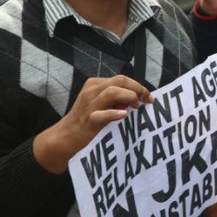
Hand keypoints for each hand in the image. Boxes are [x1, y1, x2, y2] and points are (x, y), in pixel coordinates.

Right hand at [33, 76, 152, 172]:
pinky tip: (123, 115)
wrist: (67, 136)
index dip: (138, 86)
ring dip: (129, 97)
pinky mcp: (88, 120)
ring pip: (112, 92)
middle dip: (137, 88)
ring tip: (135, 106)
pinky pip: (101, 114)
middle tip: (145, 101)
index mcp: (96, 84)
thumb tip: (140, 96)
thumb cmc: (89, 120)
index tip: (149, 97)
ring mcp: (89, 105)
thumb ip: (118, 98)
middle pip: (120, 80)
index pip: (122, 79)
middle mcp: (92, 91)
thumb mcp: (102, 103)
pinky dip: (113, 113)